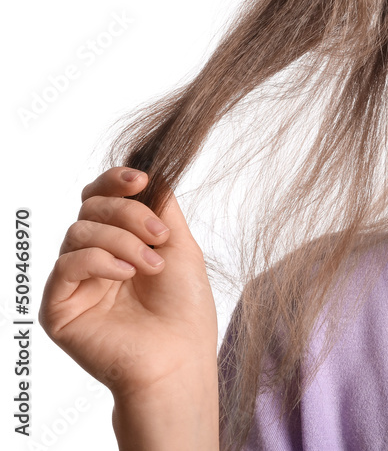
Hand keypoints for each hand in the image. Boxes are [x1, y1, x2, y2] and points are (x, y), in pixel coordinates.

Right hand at [39, 166, 217, 398]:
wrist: (179, 356)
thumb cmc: (184, 308)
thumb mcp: (179, 245)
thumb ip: (160, 209)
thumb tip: (150, 174)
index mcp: (119, 242)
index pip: (100, 197)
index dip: (115, 181)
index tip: (140, 179)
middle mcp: (92, 258)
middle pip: (90, 207)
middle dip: (129, 213)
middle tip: (160, 238)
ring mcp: (73, 282)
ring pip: (79, 231)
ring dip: (122, 241)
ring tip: (150, 266)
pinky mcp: (58, 307)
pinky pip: (66, 264)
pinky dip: (100, 261)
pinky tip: (126, 275)